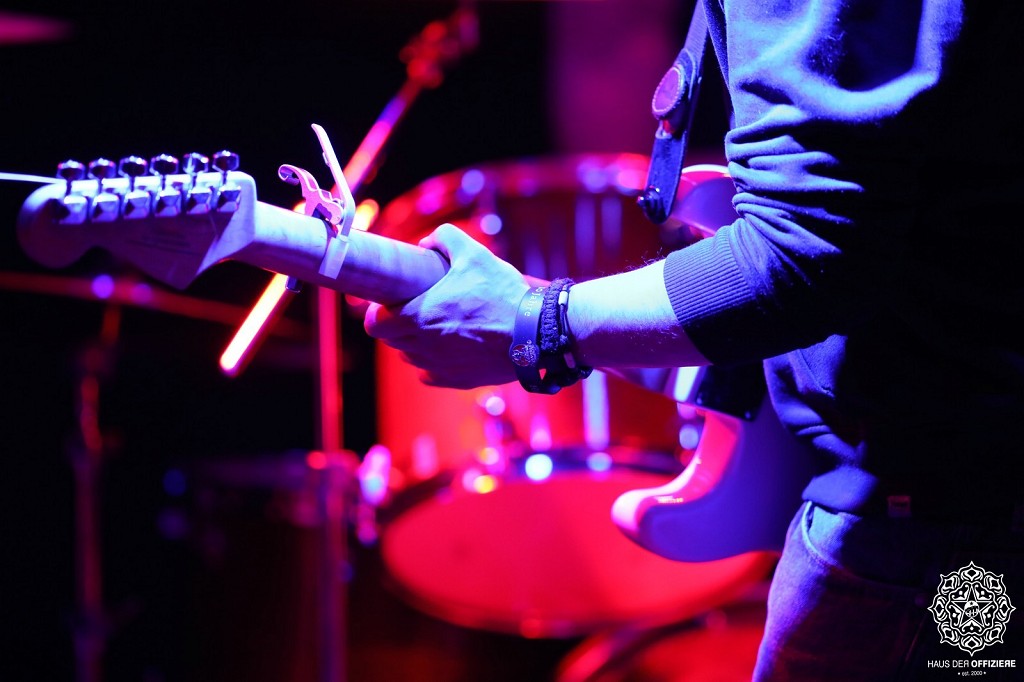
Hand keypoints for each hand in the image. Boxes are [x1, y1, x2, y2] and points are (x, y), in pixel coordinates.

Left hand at [364, 223, 530, 388]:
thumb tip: (427, 242)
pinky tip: (448, 348)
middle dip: (397, 325)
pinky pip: (430, 374)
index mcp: (419, 316)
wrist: (535, 334)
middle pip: (391, 341)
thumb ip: (445, 239)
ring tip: (435, 327)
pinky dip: (433, 362)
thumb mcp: (475, 253)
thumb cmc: (503, 294)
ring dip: (414, 343)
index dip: (376, 313)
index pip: (374, 324)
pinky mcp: (455, 380)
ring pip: (410, 357)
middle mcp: (423, 346)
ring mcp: (439, 366)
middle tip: (415, 309)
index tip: (388, 303)